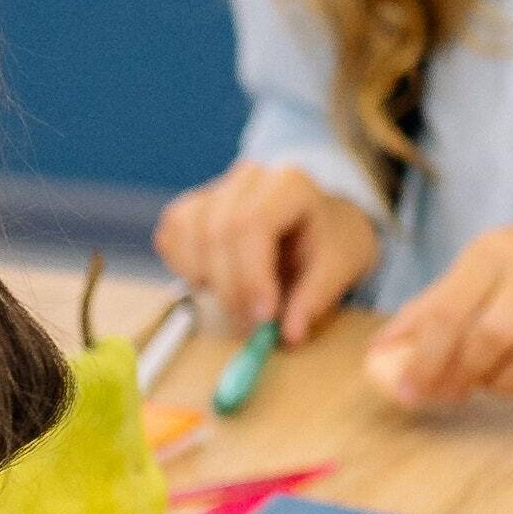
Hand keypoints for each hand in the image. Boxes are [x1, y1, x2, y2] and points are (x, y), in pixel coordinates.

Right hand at [154, 158, 382, 343]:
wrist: (318, 221)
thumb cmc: (330, 241)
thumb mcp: (341, 266)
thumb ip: (315, 298)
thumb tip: (289, 335)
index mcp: (289, 184)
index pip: (252, 223)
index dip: (250, 274)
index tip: (264, 316)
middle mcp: (248, 178)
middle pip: (216, 231)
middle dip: (230, 288)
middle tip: (250, 327)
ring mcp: (215, 189)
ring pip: (187, 233)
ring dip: (205, 279)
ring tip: (237, 305)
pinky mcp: (193, 207)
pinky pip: (170, 235)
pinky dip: (183, 267)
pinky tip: (212, 282)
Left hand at [366, 198, 512, 407]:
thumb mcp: (478, 266)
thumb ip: (431, 306)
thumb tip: (380, 351)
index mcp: (492, 252)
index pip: (449, 311)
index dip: (425, 360)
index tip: (410, 391)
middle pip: (492, 338)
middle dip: (464, 376)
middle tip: (450, 391)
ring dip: (502, 386)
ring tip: (489, 382)